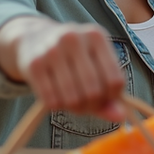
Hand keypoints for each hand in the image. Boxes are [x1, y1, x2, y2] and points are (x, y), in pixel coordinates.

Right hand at [0, 16, 125, 121]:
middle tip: (86, 103)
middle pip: (94, 92)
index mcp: (95, 35)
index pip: (115, 81)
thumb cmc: (72, 56)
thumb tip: (120, 117)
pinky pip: (52, 101)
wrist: (33, 38)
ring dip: (74, 108)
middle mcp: (73, 38)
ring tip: (72, 101)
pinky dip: (57, 106)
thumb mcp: (95, 65)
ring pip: (73, 99)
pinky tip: (57, 96)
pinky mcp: (34, 64)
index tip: (105, 96)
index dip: (112, 97)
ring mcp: (52, 50)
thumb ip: (109, 93)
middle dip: (92, 105)